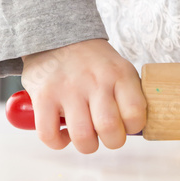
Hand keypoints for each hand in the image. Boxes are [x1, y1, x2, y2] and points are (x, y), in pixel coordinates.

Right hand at [21, 38, 146, 153]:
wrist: (56, 35)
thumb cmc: (92, 62)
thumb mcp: (119, 68)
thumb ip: (129, 94)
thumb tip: (136, 129)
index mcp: (120, 75)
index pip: (135, 113)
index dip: (132, 127)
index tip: (125, 125)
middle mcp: (95, 81)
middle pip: (110, 128)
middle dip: (112, 141)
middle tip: (106, 135)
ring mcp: (68, 89)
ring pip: (82, 137)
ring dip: (86, 145)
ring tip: (85, 135)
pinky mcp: (44, 97)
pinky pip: (50, 134)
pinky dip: (58, 142)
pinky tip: (63, 134)